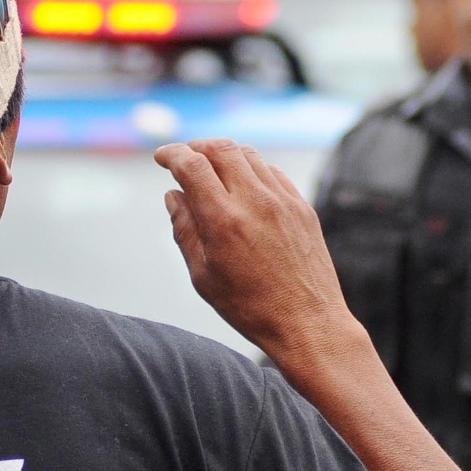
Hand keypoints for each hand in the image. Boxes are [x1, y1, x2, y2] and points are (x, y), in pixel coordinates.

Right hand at [155, 139, 356, 359]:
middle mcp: (255, 202)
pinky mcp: (302, 208)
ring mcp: (283, 202)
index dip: (172, 154)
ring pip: (249, 155)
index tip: (161, 157)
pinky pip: (273, 172)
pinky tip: (243, 184)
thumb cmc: (251, 308)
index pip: (192, 165)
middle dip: (196, 146)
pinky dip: (251, 168)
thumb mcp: (204, 277)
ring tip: (211, 168)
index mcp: (224, 221)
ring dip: (224, 154)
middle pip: (221, 148)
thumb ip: (185, 230)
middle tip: (184, 157)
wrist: (308, 324)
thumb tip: (173, 195)